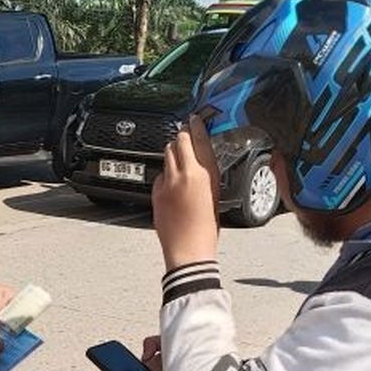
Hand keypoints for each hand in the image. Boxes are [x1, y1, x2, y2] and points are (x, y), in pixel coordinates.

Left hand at [153, 114, 219, 271]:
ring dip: (173, 153)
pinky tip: (171, 185)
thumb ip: (206, 176)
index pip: (198, 139)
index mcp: (206, 174)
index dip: (196, 126)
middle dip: (182, 138)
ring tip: (180, 161)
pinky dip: (165, 175)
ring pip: (166, 155)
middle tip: (185, 137)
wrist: (189, 251)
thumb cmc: (207, 229)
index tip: (194, 119)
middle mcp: (186, 174)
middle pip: (178, 141)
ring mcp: (168, 183)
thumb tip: (200, 164)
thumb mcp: (215, 196)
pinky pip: (159, 174)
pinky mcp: (156, 193)